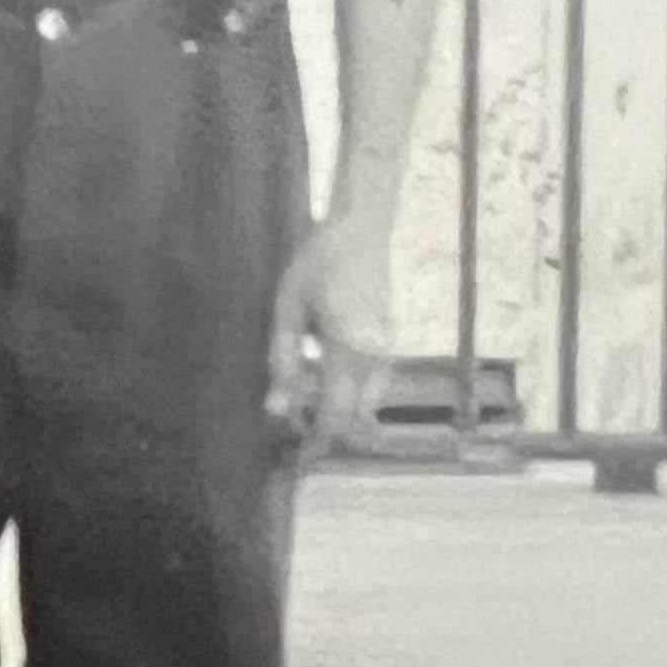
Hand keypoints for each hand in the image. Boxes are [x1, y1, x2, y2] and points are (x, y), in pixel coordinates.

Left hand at [267, 214, 394, 451]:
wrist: (361, 231)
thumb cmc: (317, 265)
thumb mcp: (288, 308)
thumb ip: (282, 360)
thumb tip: (275, 410)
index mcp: (348, 348)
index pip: (337, 416)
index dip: (314, 435)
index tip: (291, 436)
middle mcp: (376, 357)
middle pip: (353, 417)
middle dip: (324, 421)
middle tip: (291, 400)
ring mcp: (388, 351)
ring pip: (365, 402)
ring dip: (336, 402)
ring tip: (305, 371)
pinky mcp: (391, 345)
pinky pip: (372, 383)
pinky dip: (348, 386)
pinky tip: (323, 357)